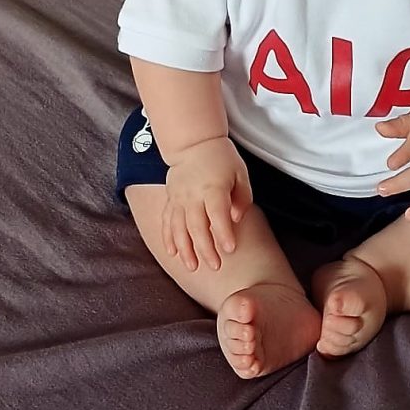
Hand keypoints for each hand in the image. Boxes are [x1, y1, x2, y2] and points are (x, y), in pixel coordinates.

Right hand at [163, 136, 252, 271]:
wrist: (193, 143)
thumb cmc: (221, 158)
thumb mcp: (240, 173)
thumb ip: (242, 198)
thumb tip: (236, 219)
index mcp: (213, 187)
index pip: (218, 214)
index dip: (223, 233)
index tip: (229, 249)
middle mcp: (193, 194)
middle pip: (197, 226)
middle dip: (205, 249)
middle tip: (215, 266)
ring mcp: (178, 198)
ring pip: (179, 228)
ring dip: (185, 249)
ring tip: (192, 266)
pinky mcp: (170, 199)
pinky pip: (167, 221)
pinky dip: (168, 238)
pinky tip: (173, 252)